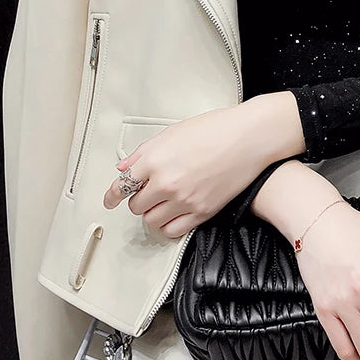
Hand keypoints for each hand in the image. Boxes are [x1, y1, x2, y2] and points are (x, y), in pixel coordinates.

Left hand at [102, 93, 304, 236]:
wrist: (250, 138)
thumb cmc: (216, 128)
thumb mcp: (174, 131)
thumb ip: (145, 152)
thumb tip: (125, 168)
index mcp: (155, 159)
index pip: (122, 186)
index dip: (112, 195)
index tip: (109, 200)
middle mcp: (166, 183)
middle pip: (136, 205)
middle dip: (139, 199)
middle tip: (148, 191)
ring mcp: (184, 200)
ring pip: (152, 221)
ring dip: (153, 213)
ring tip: (163, 202)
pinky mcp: (202, 212)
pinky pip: (173, 231)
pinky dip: (168, 225)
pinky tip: (174, 214)